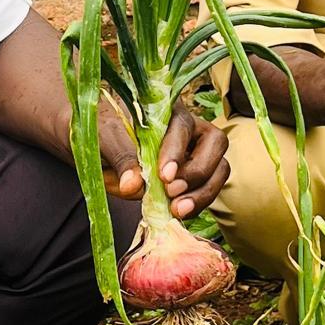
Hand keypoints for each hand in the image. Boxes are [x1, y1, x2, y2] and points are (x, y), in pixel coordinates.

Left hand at [102, 104, 229, 218]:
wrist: (104, 154)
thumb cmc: (105, 136)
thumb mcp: (105, 141)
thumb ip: (121, 158)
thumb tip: (132, 184)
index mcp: (168, 111)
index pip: (182, 126)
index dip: (177, 150)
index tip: (164, 175)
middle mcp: (190, 130)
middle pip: (216, 143)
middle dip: (197, 171)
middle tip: (172, 191)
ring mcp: (198, 154)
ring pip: (220, 168)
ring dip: (203, 192)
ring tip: (178, 210)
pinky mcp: (197, 178)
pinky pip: (209, 190)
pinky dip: (198, 204)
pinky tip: (178, 213)